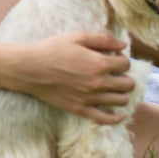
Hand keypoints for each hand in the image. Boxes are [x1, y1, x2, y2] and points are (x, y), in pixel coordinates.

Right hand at [15, 32, 137, 123]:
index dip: (122, 60)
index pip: (125, 65)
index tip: (113, 59)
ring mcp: (90, 98)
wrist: (30, 69)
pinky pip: (106, 120)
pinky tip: (119, 113)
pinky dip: (116, 118)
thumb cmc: (52, 49)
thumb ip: (103, 40)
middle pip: (128, 84)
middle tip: (115, 74)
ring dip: (121, 93)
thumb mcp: (77, 37)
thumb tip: (122, 45)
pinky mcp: (81, 110)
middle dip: (125, 77)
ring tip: (114, 88)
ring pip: (121, 101)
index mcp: (99, 63)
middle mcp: (98, 83)